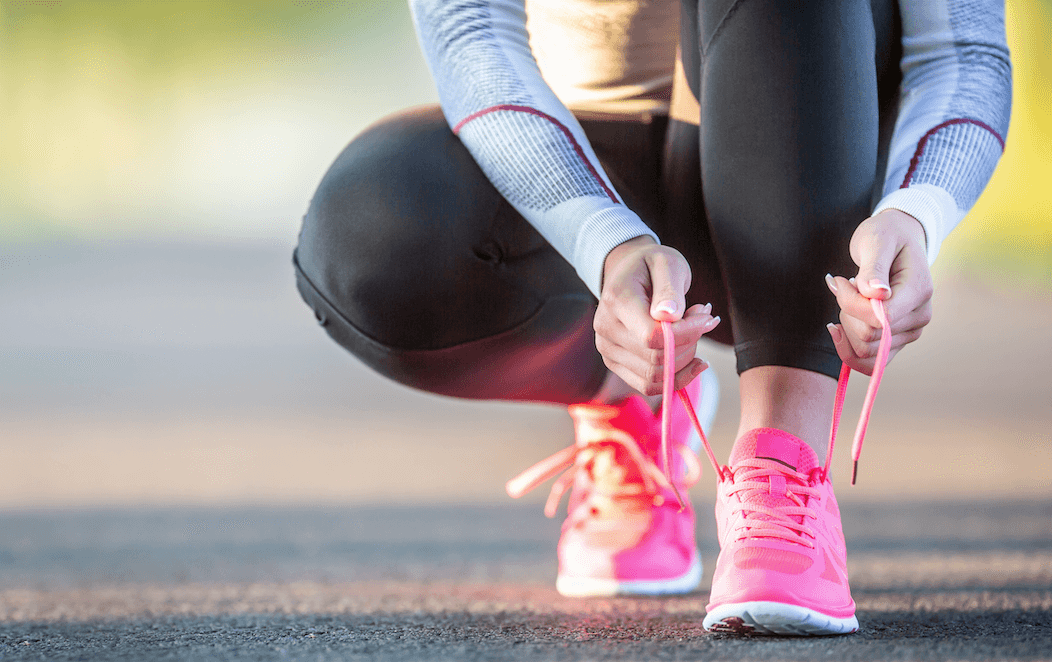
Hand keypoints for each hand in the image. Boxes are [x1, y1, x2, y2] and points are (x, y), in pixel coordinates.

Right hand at [593, 236, 720, 395]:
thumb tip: (669, 317)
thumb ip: (669, 289)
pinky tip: (692, 360)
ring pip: (654, 377)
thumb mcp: (667, 263)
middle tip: (704, 318)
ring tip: (694, 331)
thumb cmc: (651, 265)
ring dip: (685, 360)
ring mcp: (607, 350)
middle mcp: (606, 329)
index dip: (687, 334)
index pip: (652, 336)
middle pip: (656, 359)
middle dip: (690, 343)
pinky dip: (675, 378)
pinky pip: (648, 386)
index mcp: (616, 301)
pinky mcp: (615, 363)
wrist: (628, 272)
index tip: (707, 316)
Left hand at [825, 209, 932, 374]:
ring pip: (865, 352)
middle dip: (846, 313)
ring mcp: (909, 332)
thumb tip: (877, 294)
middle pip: (869, 337)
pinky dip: (847, 347)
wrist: (897, 238)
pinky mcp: (896, 341)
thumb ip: (874, 269)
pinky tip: (838, 326)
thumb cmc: (885, 235)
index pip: (880, 319)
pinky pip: (869, 363)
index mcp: (919, 291)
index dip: (851, 305)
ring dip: (846, 327)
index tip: (839, 281)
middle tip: (843, 286)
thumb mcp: (876, 241)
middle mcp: (920, 316)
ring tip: (850, 298)